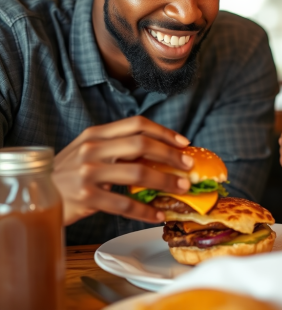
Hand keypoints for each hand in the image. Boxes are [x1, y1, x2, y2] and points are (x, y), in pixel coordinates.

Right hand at [53, 116, 192, 225]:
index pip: (136, 124)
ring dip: (164, 181)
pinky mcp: (85, 198)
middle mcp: (91, 149)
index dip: (164, 132)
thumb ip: (118, 147)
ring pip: (136, 174)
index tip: (184, 142)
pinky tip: (158, 214)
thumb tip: (159, 152)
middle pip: (141, 145)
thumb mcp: (89, 151)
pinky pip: (123, 205)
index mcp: (96, 134)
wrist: (36, 194)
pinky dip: (145, 211)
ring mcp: (87, 173)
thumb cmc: (69, 172)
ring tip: (181, 188)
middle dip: (170, 155)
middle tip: (188, 165)